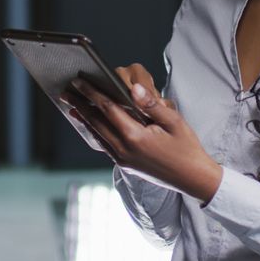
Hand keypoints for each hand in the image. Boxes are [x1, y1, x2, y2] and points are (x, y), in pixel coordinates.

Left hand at [61, 64, 222, 203]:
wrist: (193, 179)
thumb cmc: (187, 147)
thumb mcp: (174, 121)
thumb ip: (151, 104)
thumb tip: (133, 88)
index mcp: (136, 137)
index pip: (108, 109)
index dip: (92, 93)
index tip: (79, 81)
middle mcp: (125, 150)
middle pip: (96, 122)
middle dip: (81, 105)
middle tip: (66, 92)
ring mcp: (123, 160)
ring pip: (98, 135)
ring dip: (85, 119)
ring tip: (73, 106)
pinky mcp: (125, 165)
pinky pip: (105, 145)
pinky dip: (96, 132)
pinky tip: (92, 125)